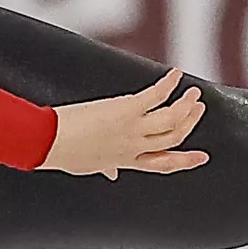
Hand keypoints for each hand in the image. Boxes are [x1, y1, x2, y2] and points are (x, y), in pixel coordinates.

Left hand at [44, 69, 208, 176]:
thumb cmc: (61, 152)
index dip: (185, 161)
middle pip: (173, 137)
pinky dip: (168, 84)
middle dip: (189, 123)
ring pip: (172, 118)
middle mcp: (134, 146)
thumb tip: (110, 174)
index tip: (202, 157)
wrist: (46, 141)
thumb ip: (106, 166)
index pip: (163, 164)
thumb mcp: (89, 165)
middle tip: (198, 109)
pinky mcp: (126, 109)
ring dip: (186, 104)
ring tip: (194, 93)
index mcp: (125, 161)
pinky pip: (155, 95)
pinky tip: (175, 75)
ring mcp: (132, 128)